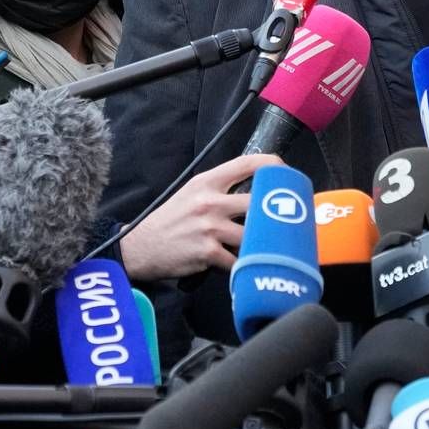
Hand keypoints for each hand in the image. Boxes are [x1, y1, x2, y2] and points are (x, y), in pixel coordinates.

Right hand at [119, 154, 279, 281]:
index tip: (286, 174)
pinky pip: (239, 260)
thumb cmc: (171, 219)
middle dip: (275, 211)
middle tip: (288, 218)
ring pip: (254, 234)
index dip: (273, 166)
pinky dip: (243, 264)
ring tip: (266, 246)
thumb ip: (221, 187)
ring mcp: (210, 227)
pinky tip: (242, 265)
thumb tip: (257, 187)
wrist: (140, 246)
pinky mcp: (208, 253)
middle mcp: (210, 201)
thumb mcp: (192, 192)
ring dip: (261, 242)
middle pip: (259, 200)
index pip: (248, 164)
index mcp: (207, 181)